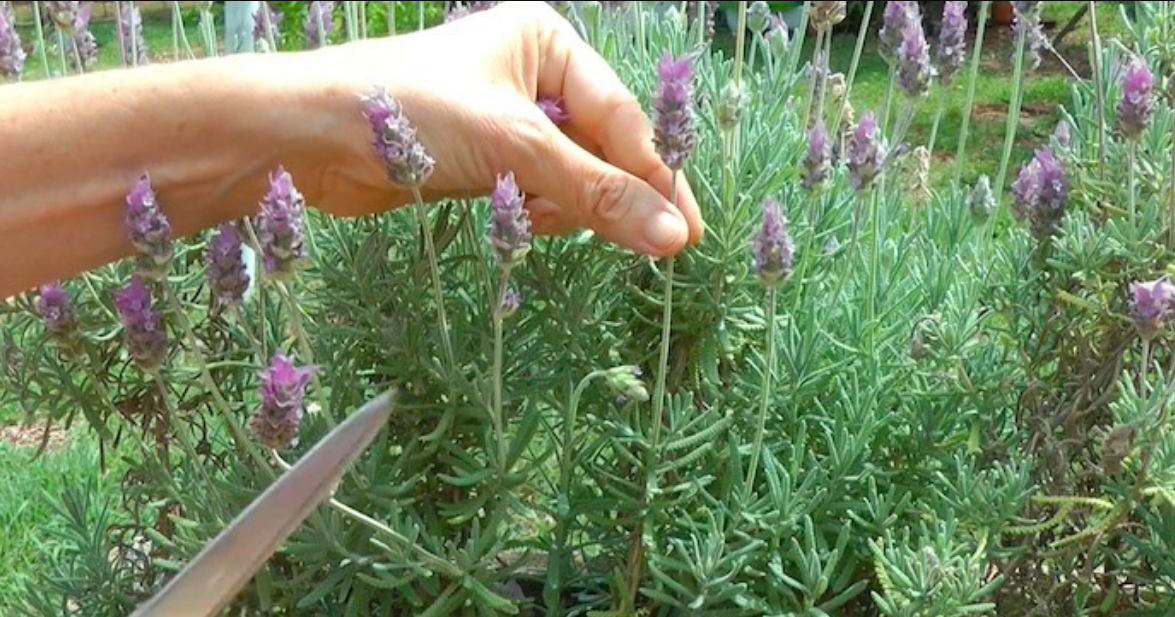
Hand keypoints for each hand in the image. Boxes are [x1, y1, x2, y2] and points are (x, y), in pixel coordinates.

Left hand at [308, 2, 703, 256]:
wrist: (308, 138)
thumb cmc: (408, 112)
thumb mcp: (515, 146)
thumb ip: (596, 192)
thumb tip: (670, 235)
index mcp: (546, 42)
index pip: (622, 116)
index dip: (656, 174)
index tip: (687, 228)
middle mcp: (531, 76)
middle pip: (601, 146)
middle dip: (616, 192)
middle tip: (663, 246)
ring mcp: (506, 121)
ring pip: (570, 176)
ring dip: (569, 206)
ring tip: (547, 219)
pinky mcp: (482, 161)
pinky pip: (536, 194)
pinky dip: (539, 213)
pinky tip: (523, 222)